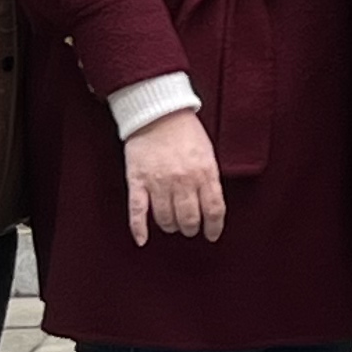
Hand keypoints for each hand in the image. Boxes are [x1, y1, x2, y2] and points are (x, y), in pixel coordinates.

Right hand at [122, 108, 227, 244]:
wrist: (157, 111)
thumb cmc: (185, 131)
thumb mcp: (208, 153)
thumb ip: (210, 179)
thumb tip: (211, 204)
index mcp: (205, 172)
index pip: (214, 210)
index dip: (214, 227)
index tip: (211, 235)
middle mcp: (183, 180)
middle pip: (189, 219)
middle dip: (190, 228)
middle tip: (189, 228)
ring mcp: (159, 182)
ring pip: (165, 218)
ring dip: (170, 226)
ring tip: (171, 225)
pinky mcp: (138, 181)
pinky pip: (138, 211)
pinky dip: (139, 228)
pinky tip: (142, 240)